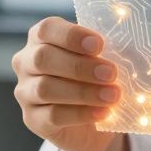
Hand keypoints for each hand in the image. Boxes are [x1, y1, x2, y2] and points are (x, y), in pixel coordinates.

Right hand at [12, 17, 122, 150]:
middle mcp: (26, 62)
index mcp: (41, 39)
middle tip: (111, 73)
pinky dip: (81, 114)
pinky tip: (102, 112)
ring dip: (83, 91)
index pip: (47, 29)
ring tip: (112, 95)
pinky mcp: (32, 119)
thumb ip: (104, 52)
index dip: (72, 35)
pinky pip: (52, 115)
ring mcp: (25, 92)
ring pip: (46, 88)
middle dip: (79, 66)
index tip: (99, 45)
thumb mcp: (101, 60)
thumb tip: (126, 46)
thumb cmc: (95, 79)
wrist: (93, 122)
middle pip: (43, 58)